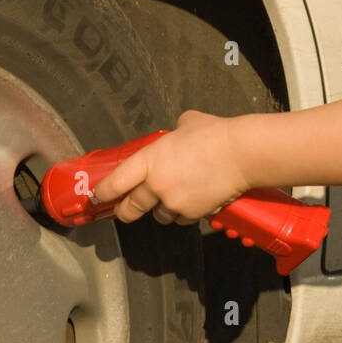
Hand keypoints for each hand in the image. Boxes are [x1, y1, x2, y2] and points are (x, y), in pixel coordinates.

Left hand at [91, 110, 247, 225]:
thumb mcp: (187, 123)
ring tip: (172, 198)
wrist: (241, 154)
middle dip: (125, 211)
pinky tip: (192, 201)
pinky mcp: (192, 213)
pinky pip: (180, 219)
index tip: (99, 196)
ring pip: (158, 216)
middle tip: (124, 211)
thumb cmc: (215, 133)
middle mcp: (156, 184)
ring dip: (160, 210)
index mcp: (149, 159)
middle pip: (130, 209)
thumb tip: (176, 135)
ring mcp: (173, 202)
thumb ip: (173, 133)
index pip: (115, 183)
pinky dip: (183, 214)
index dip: (104, 192)